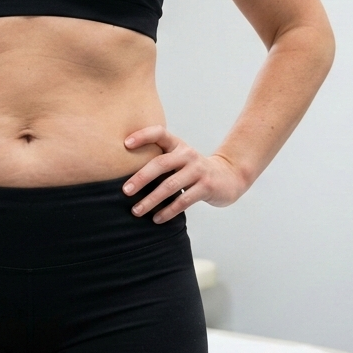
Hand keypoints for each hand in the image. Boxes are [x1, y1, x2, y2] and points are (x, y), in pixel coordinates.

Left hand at [122, 125, 246, 223]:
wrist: (228, 176)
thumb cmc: (193, 169)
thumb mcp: (178, 158)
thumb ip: (159, 160)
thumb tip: (124, 175)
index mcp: (177, 145)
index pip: (160, 133)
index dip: (143, 136)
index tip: (125, 144)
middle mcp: (187, 154)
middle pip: (160, 164)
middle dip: (141, 178)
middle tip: (125, 191)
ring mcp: (198, 170)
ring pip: (170, 186)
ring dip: (151, 200)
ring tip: (136, 211)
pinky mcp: (206, 187)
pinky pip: (183, 201)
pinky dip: (168, 211)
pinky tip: (156, 219)